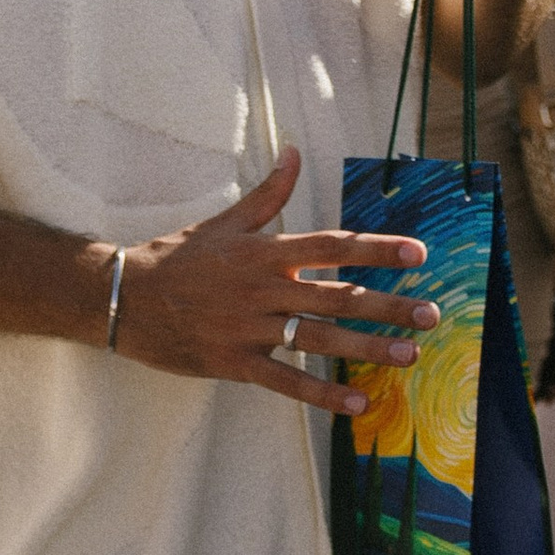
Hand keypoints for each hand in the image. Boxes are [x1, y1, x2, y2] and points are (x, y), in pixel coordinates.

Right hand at [114, 149, 437, 420]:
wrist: (123, 298)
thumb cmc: (177, 258)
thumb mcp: (224, 222)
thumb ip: (269, 193)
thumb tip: (294, 151)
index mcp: (265, 253)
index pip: (333, 246)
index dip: (378, 249)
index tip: (419, 254)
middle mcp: (264, 289)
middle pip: (338, 296)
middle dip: (389, 305)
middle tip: (431, 314)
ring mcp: (250, 328)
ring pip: (320, 338)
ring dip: (368, 348)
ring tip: (410, 355)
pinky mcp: (235, 362)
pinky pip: (286, 381)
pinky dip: (322, 394)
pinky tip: (357, 403)